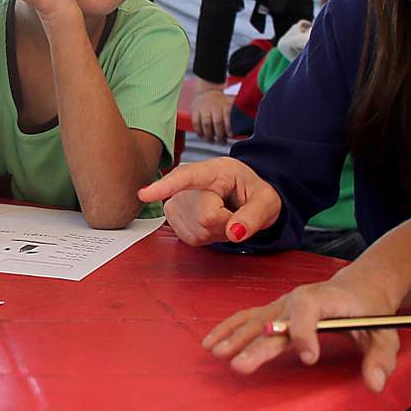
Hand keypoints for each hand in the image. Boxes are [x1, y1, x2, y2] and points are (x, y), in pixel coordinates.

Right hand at [142, 158, 282, 245]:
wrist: (243, 195)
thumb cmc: (254, 193)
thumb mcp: (267, 201)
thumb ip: (255, 215)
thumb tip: (234, 232)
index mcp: (213, 170)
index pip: (186, 177)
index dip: (165, 186)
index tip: (144, 194)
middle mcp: (188, 183)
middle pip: (204, 217)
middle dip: (226, 224)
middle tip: (235, 213)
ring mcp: (177, 201)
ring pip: (198, 231)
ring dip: (218, 232)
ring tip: (225, 216)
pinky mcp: (173, 218)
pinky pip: (192, 239)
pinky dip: (208, 237)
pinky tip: (213, 224)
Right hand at [182, 78, 235, 142]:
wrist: (206, 91)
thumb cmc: (221, 102)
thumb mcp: (231, 103)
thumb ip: (238, 113)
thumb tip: (246, 127)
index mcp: (225, 104)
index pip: (228, 117)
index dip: (229, 128)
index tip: (230, 136)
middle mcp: (215, 106)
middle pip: (217, 122)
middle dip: (220, 135)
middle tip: (222, 142)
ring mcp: (204, 108)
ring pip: (206, 124)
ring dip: (208, 135)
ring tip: (211, 141)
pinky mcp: (195, 110)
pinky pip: (196, 123)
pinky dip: (199, 131)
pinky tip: (202, 136)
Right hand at [205, 272, 402, 389]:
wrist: (360, 284)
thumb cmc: (371, 310)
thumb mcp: (384, 333)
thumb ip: (382, 358)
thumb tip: (376, 383)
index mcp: (326, 299)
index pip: (309, 310)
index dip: (305, 332)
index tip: (308, 357)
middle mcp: (300, 298)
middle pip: (275, 321)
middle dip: (257, 344)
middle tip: (241, 367)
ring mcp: (284, 304)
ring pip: (256, 319)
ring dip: (235, 336)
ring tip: (217, 353)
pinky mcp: (275, 311)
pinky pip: (248, 317)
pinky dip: (229, 328)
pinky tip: (212, 342)